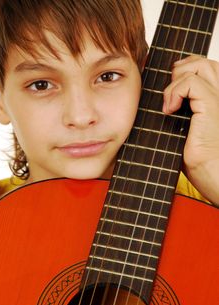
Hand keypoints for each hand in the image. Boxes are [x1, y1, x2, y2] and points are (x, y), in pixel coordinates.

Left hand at [163, 55, 218, 205]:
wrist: (209, 172)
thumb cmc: (196, 156)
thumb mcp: (182, 127)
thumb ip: (178, 108)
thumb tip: (161, 99)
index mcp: (214, 99)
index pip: (202, 69)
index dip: (183, 71)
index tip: (168, 91)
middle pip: (201, 62)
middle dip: (178, 70)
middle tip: (168, 95)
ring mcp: (218, 98)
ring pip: (198, 65)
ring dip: (176, 80)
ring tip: (169, 104)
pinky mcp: (211, 105)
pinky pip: (191, 82)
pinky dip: (175, 92)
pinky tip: (169, 110)